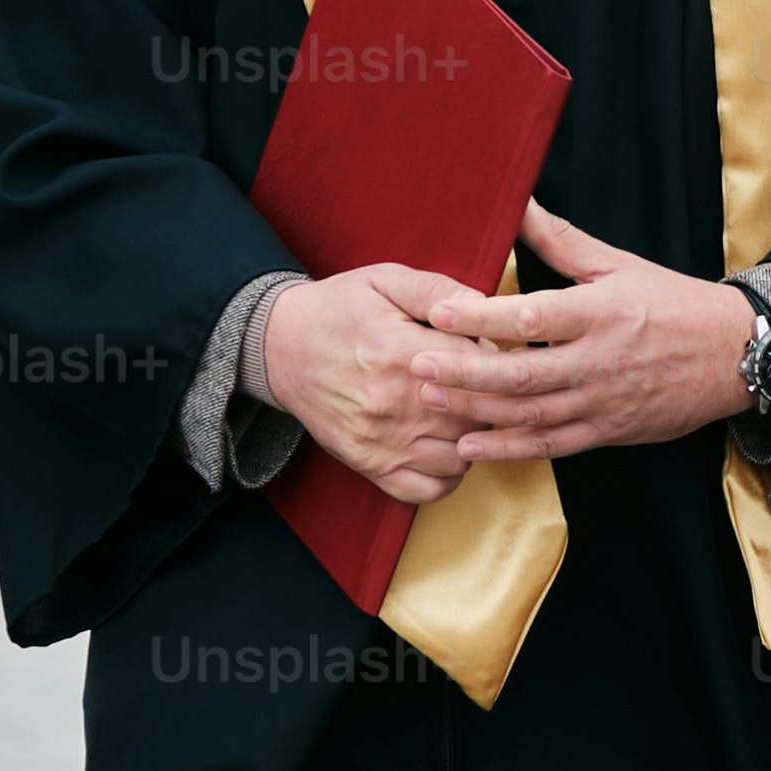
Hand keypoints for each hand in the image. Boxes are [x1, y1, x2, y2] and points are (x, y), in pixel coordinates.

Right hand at [253, 264, 499, 505]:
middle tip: (484, 384)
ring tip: (464, 413)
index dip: (493, 358)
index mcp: (400, 352)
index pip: (478, 367)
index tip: (485, 351)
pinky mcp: (370, 464)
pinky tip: (446, 447)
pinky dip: (448, 475)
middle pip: (476, 416)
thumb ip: (435, 289)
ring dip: (473, 438)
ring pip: (460, 456)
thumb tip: (482, 305)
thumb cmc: (336, 310)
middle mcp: (393, 404)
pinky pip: (428, 489)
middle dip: (490, 400)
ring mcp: (382, 441)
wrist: (278, 346)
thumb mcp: (383, 281)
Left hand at [428, 201, 756, 462]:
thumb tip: (518, 202)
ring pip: (529, 413)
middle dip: (463, 371)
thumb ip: (560, 240)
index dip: (481, 316)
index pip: (531, 316)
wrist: (735, 354)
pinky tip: (469, 445)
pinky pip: (551, 446)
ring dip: (476, 410)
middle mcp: (598, 360)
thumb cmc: (674, 302)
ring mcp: (603, 401)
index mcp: (600, 312)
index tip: (438, 310)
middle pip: (521, 372)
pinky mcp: (609, 432)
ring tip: (428, 401)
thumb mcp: (618, 264)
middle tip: (415, 363)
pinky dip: (508, 449)